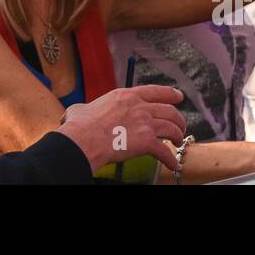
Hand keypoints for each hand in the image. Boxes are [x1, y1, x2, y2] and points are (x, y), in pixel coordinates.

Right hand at [57, 85, 186, 173]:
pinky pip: (165, 151)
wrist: (83, 139)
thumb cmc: (79, 126)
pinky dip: (171, 159)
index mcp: (125, 96)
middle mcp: (138, 106)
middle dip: (178, 119)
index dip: (170, 94)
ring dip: (178, 136)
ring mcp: (144, 122)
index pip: (155, 91)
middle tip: (179, 127)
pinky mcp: (146, 141)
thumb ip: (84, 109)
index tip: (178, 97)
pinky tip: (173, 164)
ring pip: (172, 127)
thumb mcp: (81, 109)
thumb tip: (75, 113)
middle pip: (168, 110)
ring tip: (177, 143)